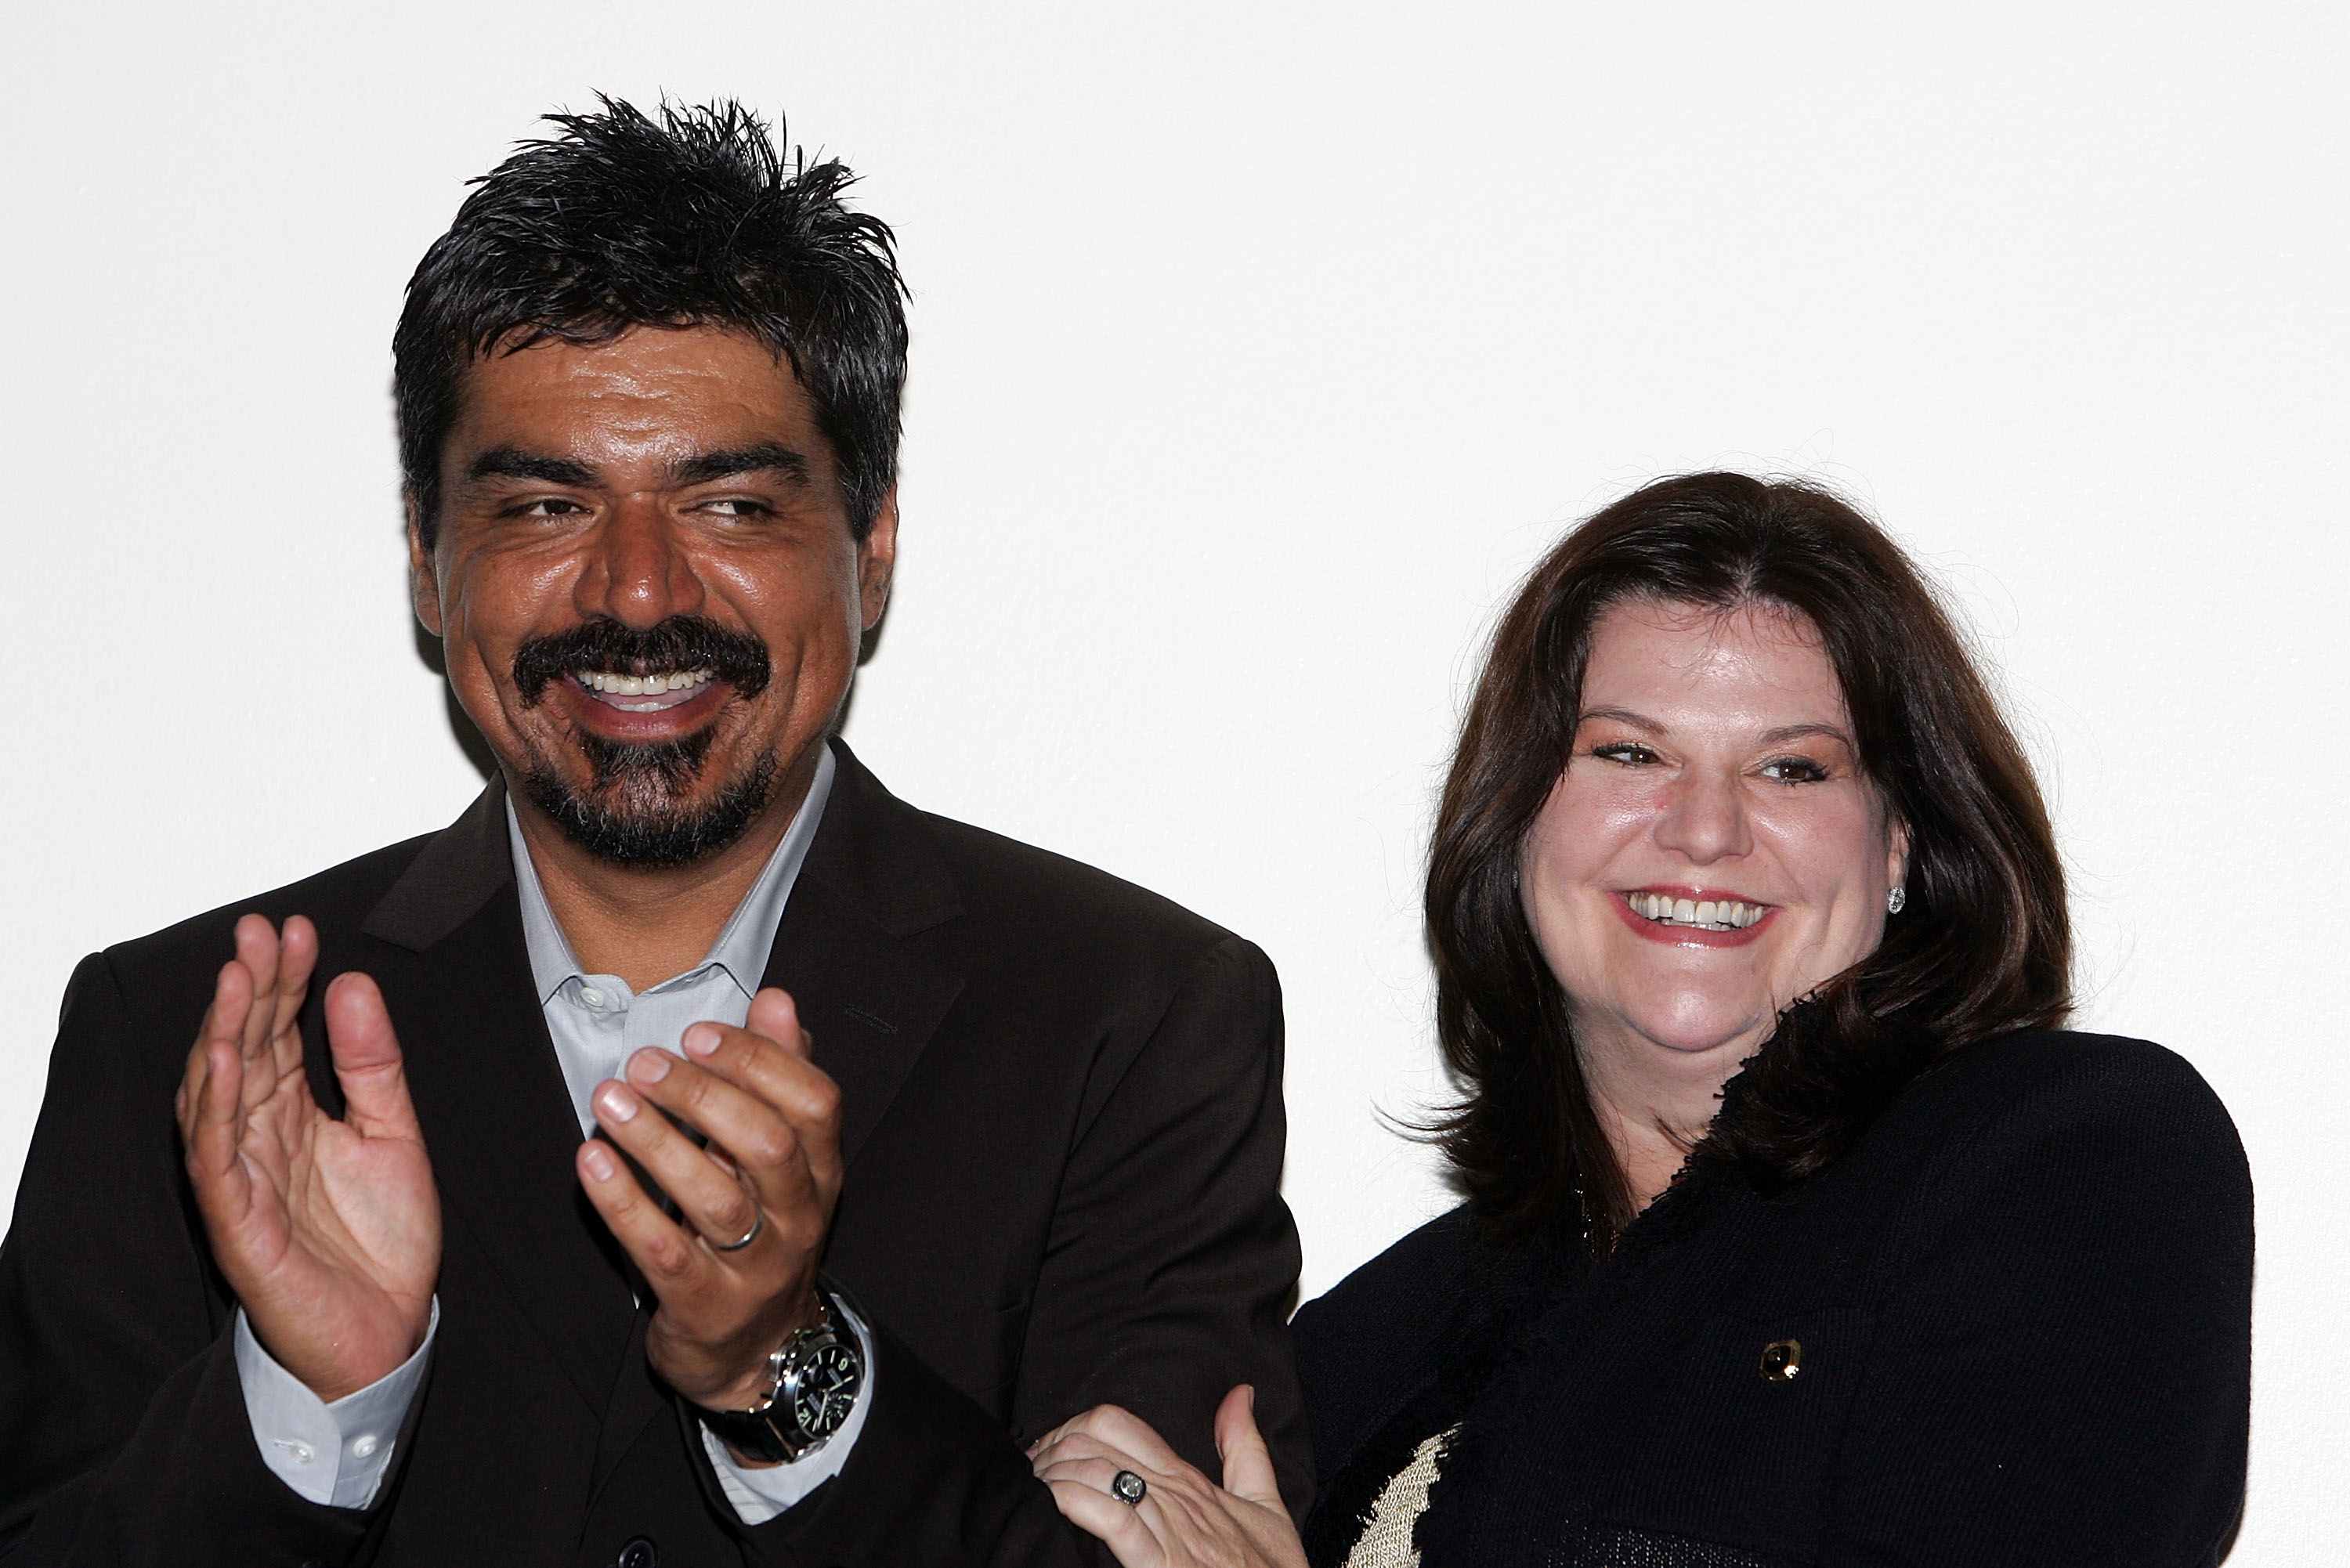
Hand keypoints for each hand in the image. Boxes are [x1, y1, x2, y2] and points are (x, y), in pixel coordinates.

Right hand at [176, 914, 440, 1401]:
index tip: (296, 929)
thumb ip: (374, 1065)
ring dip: (225, 1033)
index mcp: (294, 1114)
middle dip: (251, 988)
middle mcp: (258, 1139)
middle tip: (261, 931)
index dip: (285, 981)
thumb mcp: (394, 1134)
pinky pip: (217, 1159)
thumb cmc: (380, 1244)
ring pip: (217, 1094)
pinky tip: (226, 1062)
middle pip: (242, 1049)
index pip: (280, 1033)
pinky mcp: (237, 1224)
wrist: (388, 1333)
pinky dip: (216, 1109)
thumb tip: (351, 982)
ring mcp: (241, 1179)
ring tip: (240, 978)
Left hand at [576, 987, 841, 1424]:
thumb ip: (780, 1075)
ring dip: (657, 1141)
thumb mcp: (782, 1157)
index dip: (759, 1060)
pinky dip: (624, 1202)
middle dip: (703, 1094)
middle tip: (645, 1062)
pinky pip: (663, 1250)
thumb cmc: (761, 1231)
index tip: (698, 1032)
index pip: (815, 1102)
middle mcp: (799, 1216)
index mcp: (822, 1171)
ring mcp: (756, 1267)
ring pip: (716, 1197)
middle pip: (768, 1144)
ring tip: (609, 1100)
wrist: (757, 1350)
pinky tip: (591, 1162)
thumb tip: (777, 1000)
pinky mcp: (705, 1305)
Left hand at [1029, 1386, 1305, 1567]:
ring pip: (1100, 1474)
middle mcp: (1179, 1498)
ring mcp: (1172, 1532)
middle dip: (1050, 1451)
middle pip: (1098, 1441)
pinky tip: (1055, 1504)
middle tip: (1026, 1473)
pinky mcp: (1164, 1566)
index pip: (1119, 1425)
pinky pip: (1115, 1519)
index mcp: (1193, 1482)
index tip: (1044, 1453)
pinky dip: (1078, 1504)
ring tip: (1030, 1490)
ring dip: (1055, 1476)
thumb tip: (1239, 1394)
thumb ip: (1246, 1449)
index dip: (1070, 1429)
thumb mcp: (1268, 1509)